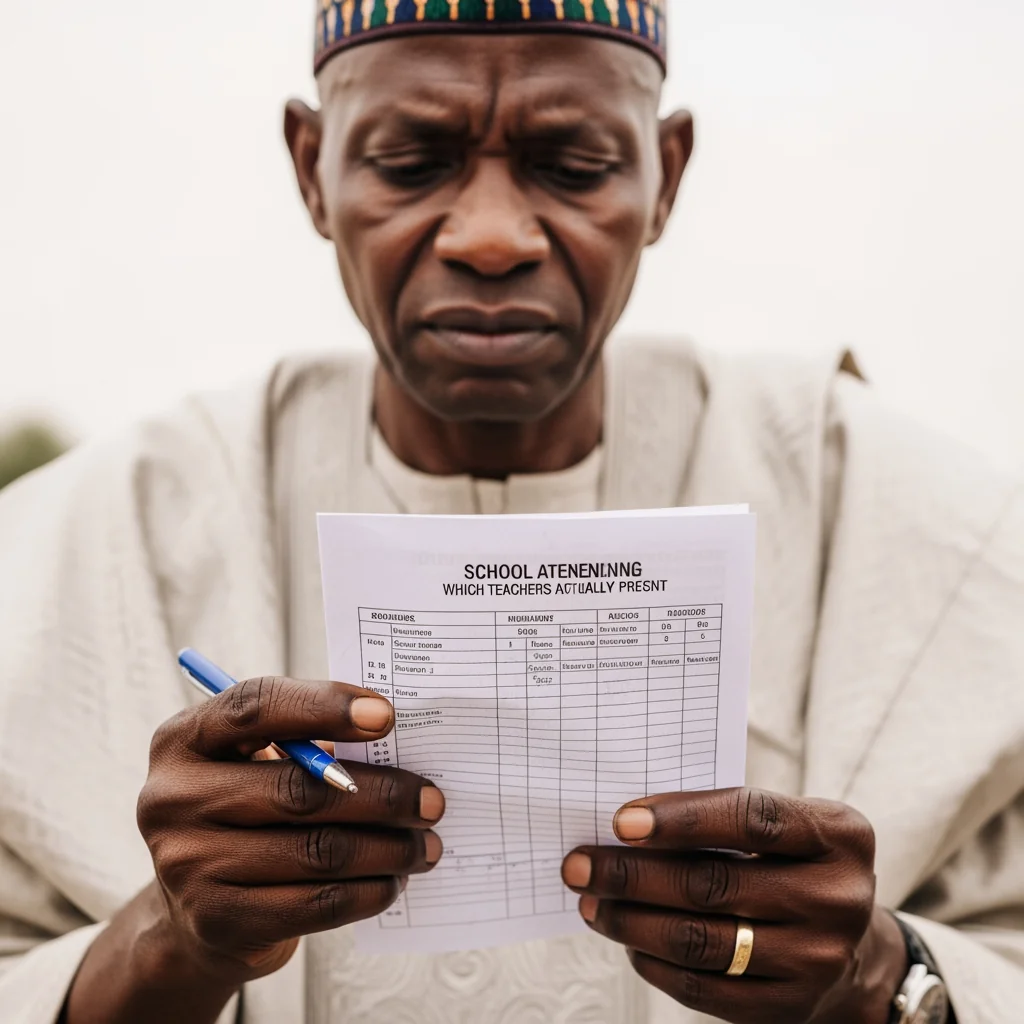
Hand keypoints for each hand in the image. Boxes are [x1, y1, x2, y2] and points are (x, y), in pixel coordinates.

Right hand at [133, 676, 444, 985]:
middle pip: (300, 788)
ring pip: (317, 850)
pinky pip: (315, 903)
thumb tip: (398, 744)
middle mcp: (173, 799)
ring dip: (388, 847)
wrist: (193, 910)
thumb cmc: (247, 810)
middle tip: (431, 799)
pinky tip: (394, 880)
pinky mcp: (217, 921)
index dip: (324, 706)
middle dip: (382, 794)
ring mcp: (188, 865)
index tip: (387, 715)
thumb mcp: (255, 762)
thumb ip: (307, 745)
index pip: (256, 707)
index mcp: (184, 740)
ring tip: (425, 844)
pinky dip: (368, 890)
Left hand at [562, 788, 907, 1023]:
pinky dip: (654, 964)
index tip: (620, 821)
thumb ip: (723, 815)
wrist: (852, 945)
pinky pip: (705, 990)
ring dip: (632, 921)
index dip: (682, 818)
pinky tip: (627, 941)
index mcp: (837, 834)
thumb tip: (627, 824)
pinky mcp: (791, 1007)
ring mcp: (819, 959)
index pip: (752, 818)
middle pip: (715, 884)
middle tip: (580, 864)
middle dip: (633, 874)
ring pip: (702, 941)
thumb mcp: (785, 824)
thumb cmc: (791, 861)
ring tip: (592, 902)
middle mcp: (837, 897)